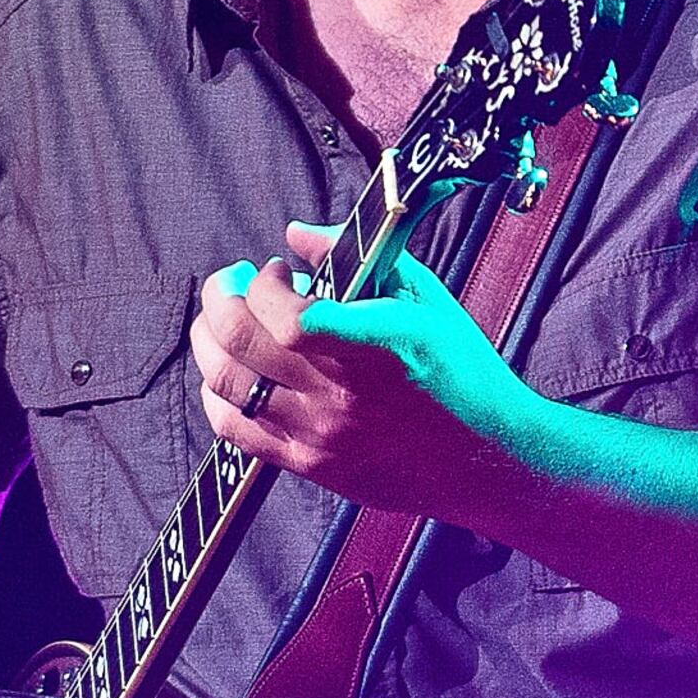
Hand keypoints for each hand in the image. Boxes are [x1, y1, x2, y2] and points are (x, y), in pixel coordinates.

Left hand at [190, 221, 534, 522]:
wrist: (487, 457)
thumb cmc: (462, 373)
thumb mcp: (425, 300)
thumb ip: (360, 258)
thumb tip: (298, 233)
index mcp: (377, 348)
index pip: (289, 316)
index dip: (266, 284)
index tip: (279, 271)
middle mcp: (342, 395)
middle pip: (239, 341)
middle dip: (222, 296)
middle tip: (233, 282)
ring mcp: (320, 433)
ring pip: (225, 382)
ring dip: (210, 340)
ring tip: (223, 320)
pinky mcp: (309, 463)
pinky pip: (233, 428)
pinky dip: (216, 393)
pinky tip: (231, 370)